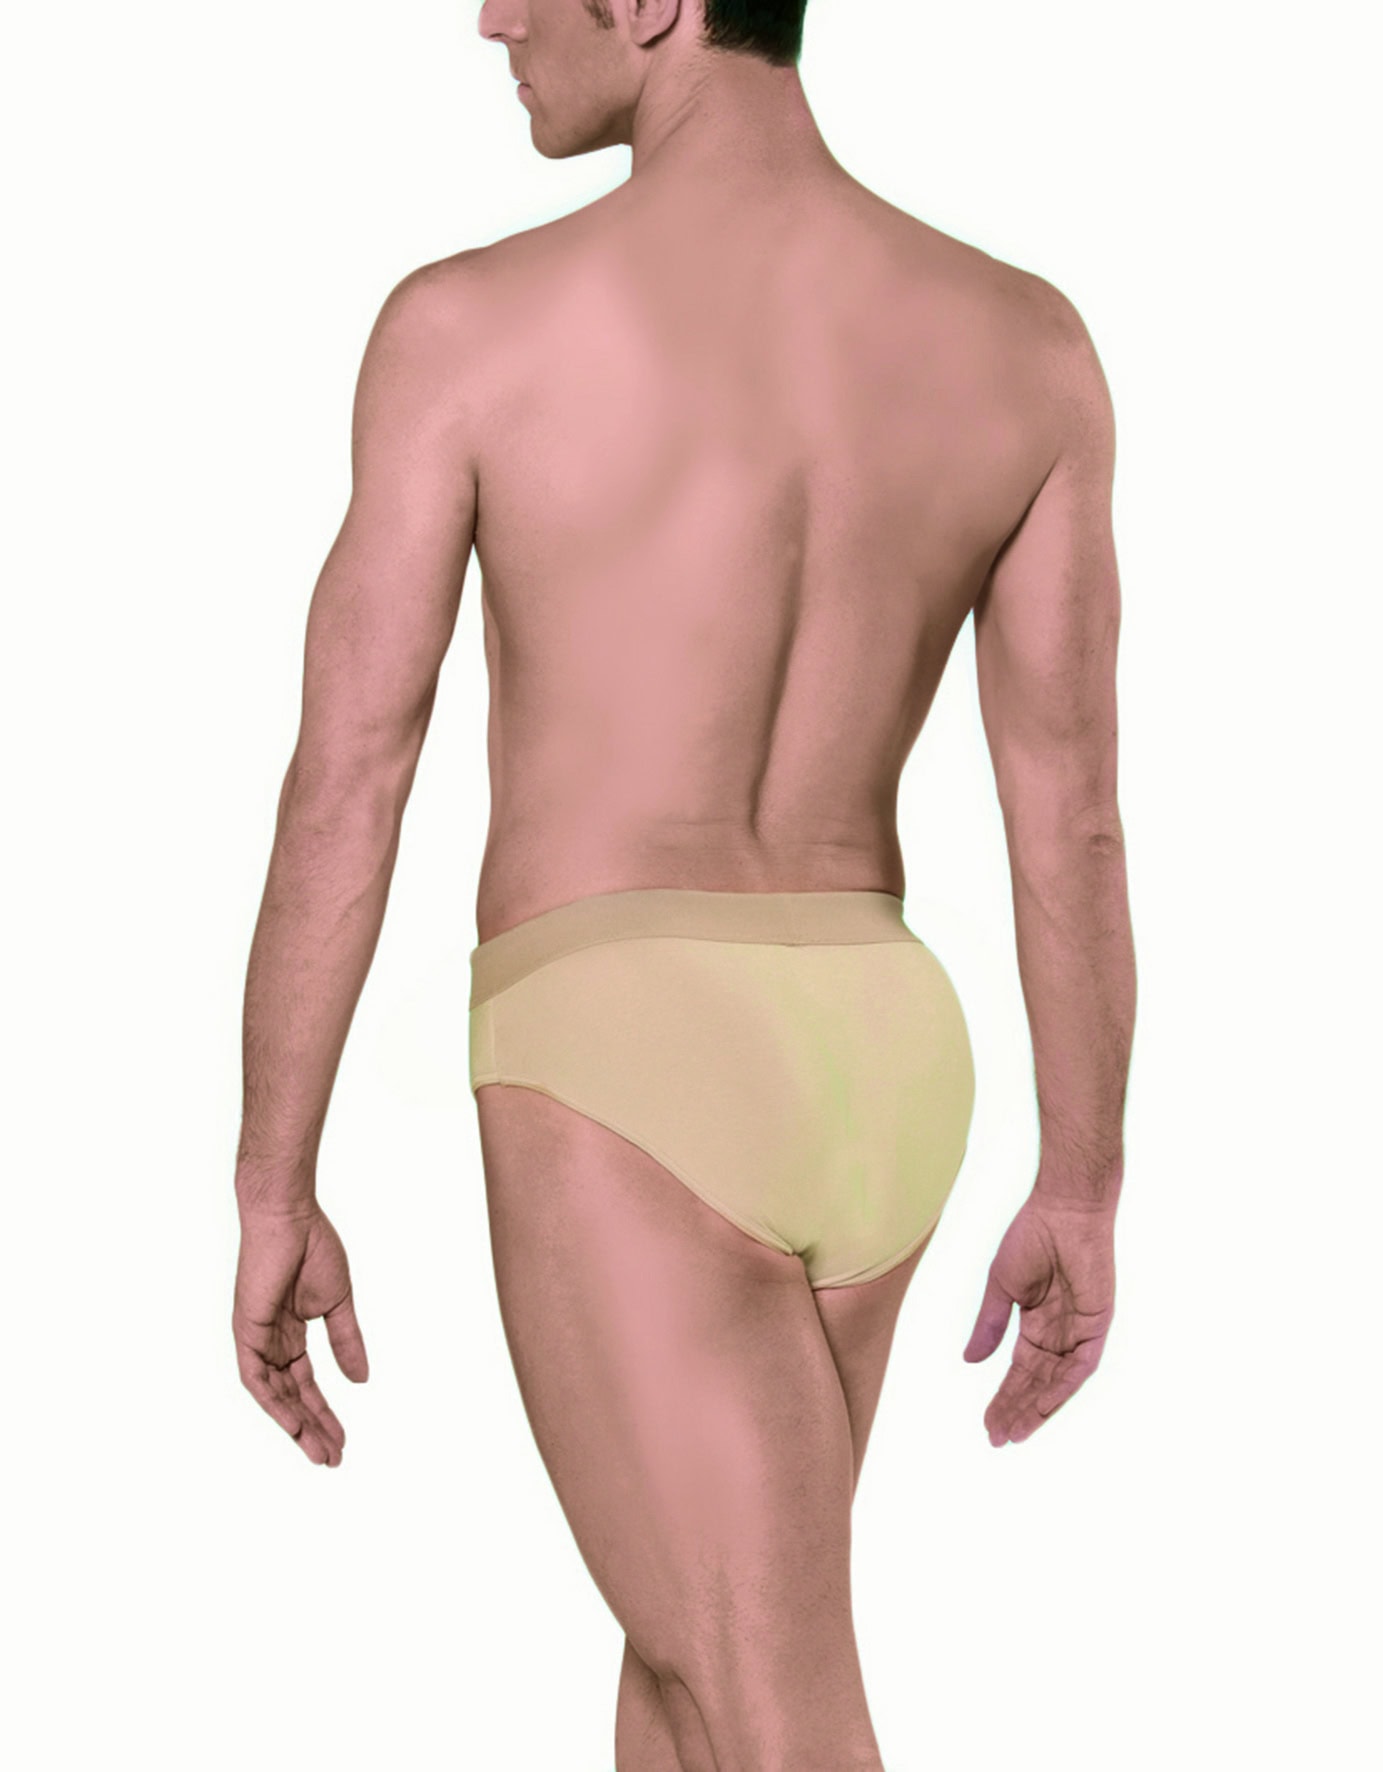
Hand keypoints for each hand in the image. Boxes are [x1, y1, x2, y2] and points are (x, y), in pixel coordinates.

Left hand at [232, 1200, 369, 1465]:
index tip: (343, 1441)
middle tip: (333, 1459)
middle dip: (313, 1429)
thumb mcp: (338, 1303)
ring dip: (296, 1425)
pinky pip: (255, 1378)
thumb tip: (362, 1381)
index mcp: (291, 1333)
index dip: (324, 1414)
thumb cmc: (313, 1248)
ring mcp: (256, 1338)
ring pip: (274, 1395)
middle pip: (292, 1397)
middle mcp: (270, 1342)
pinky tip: (293, 1424)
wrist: (290, 1216)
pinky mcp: (246, 1331)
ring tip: (319, 1452)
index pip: (306, 1385)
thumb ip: (346, 1342)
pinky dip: (274, 1402)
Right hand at [963, 1191, 1115, 1445]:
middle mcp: (1060, 1334)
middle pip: (1037, 1383)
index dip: (1004, 1397)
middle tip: (997, 1436)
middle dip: (1017, 1410)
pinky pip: (1081, 1365)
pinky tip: (1042, 1405)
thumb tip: (970, 1361)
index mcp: (1038, 1324)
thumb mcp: (1002, 1287)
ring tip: (1015, 1430)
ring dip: (1037, 1407)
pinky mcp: (1097, 1324)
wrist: (1062, 1209)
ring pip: (1058, 1381)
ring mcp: (1080, 1331)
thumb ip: (990, 1325)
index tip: (988, 1423)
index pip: (1020, 1371)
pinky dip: (1062, 1387)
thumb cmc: (1033, 1236)